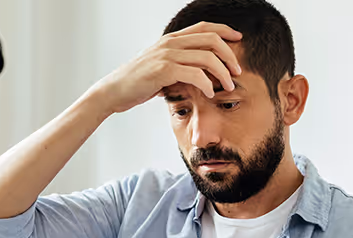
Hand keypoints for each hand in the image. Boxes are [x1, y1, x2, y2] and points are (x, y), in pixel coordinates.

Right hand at [91, 21, 242, 113]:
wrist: (113, 91)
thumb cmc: (135, 83)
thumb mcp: (159, 68)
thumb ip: (178, 66)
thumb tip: (196, 75)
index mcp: (171, 40)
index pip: (205, 28)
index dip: (225, 31)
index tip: (239, 41)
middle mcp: (171, 43)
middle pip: (212, 40)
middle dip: (230, 55)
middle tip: (237, 72)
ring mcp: (167, 56)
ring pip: (207, 57)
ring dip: (223, 73)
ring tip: (228, 86)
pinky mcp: (164, 71)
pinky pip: (195, 74)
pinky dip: (207, 85)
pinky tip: (209, 94)